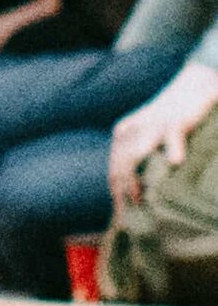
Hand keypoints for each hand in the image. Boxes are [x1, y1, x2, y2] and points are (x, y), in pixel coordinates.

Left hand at [110, 62, 217, 209]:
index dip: (116, 193)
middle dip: (121, 191)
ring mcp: (153, 125)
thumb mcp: (152, 140)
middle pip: (119, 164)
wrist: (191, 86)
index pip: (115, 168)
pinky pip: (170, 134)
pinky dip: (172, 147)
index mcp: (125, 134)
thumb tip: (140, 197)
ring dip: (134, 177)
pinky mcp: (175, 120)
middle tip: (129, 215)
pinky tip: (176, 161)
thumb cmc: (174, 120)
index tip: (122, 218)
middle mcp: (134, 130)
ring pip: (135, 153)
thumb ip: (144, 161)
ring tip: (139, 198)